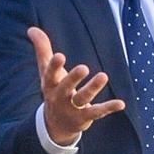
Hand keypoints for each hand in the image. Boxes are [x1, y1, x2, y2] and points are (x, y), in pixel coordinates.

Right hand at [29, 26, 125, 145]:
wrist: (56, 124)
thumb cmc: (54, 89)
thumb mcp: (46, 71)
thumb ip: (42, 49)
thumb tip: (31, 29)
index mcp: (50, 85)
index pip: (50, 75)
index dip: (54, 66)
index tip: (59, 56)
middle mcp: (59, 97)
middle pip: (66, 88)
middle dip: (73, 78)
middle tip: (84, 67)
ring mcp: (73, 108)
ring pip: (83, 99)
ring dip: (93, 88)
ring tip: (103, 76)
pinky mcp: (85, 117)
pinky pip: (98, 112)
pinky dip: (109, 107)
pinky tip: (121, 104)